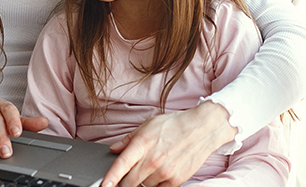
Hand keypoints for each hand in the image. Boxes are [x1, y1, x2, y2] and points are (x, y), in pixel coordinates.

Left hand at [102, 101, 236, 186]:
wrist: (203, 129)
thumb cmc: (175, 125)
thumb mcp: (148, 125)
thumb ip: (129, 140)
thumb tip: (114, 149)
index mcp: (142, 144)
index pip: (121, 166)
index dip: (110, 178)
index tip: (103, 185)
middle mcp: (152, 161)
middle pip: (129, 182)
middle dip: (124, 182)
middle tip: (127, 176)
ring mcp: (164, 172)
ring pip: (143, 186)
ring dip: (141, 182)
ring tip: (150, 167)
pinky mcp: (175, 180)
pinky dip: (155, 184)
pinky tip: (160, 172)